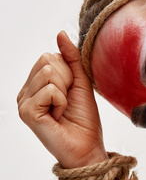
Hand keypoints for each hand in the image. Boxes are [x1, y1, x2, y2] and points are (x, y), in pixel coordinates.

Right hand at [17, 31, 107, 167]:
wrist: (87, 146)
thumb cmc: (84, 119)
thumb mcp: (80, 82)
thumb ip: (71, 58)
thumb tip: (60, 33)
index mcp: (36, 84)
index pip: (49, 56)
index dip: (68, 73)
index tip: (70, 94)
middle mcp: (26, 92)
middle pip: (47, 61)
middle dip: (66, 80)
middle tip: (66, 103)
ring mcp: (23, 102)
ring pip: (48, 73)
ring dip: (64, 92)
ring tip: (62, 110)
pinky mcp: (26, 112)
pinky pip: (49, 89)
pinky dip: (61, 102)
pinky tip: (58, 116)